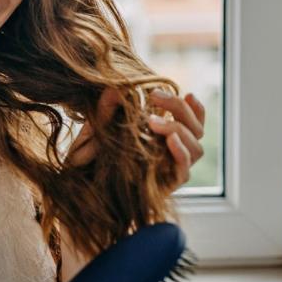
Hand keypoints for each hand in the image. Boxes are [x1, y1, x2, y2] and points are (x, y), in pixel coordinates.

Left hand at [66, 87, 205, 189]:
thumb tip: (115, 88)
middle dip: (180, 109)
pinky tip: (169, 140)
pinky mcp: (167, 187)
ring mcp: (171, 170)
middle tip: (155, 96)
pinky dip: (181, 153)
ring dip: (179, 129)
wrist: (83, 193)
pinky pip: (184, 170)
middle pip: (197, 131)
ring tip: (153, 121)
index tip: (188, 93)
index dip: (196, 109)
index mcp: (164, 138)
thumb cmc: (91, 160)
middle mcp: (172, 154)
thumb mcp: (98, 130)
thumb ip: (107, 110)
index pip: (192, 123)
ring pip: (197, 149)